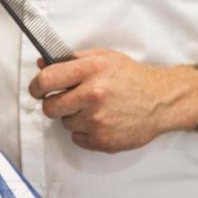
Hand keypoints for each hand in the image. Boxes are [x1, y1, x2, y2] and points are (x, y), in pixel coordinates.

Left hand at [28, 49, 172, 152]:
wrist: (161, 100)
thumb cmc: (131, 77)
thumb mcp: (103, 57)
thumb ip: (71, 59)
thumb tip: (41, 62)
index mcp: (90, 70)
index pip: (46, 80)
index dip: (36, 86)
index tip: (38, 89)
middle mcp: (93, 95)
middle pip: (50, 107)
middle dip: (54, 104)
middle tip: (67, 100)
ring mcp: (98, 120)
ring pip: (65, 123)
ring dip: (74, 117)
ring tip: (94, 109)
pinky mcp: (104, 140)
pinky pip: (77, 139)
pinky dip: (85, 132)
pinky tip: (101, 121)